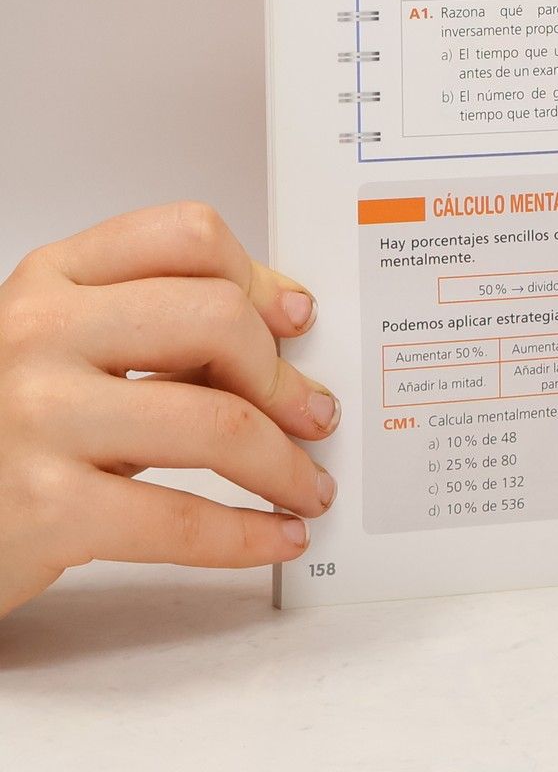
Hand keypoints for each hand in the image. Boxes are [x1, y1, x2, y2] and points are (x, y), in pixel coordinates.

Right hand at [0, 201, 336, 616]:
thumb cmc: (4, 430)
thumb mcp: (65, 353)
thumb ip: (157, 327)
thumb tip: (284, 325)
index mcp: (52, 279)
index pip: (186, 235)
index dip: (261, 279)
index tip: (297, 320)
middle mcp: (40, 333)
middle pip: (217, 320)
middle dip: (284, 377)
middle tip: (313, 414)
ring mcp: (38, 417)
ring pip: (216, 421)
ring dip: (285, 463)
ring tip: (307, 484)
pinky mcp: (43, 508)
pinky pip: (181, 519)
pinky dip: (247, 535)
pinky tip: (274, 536)